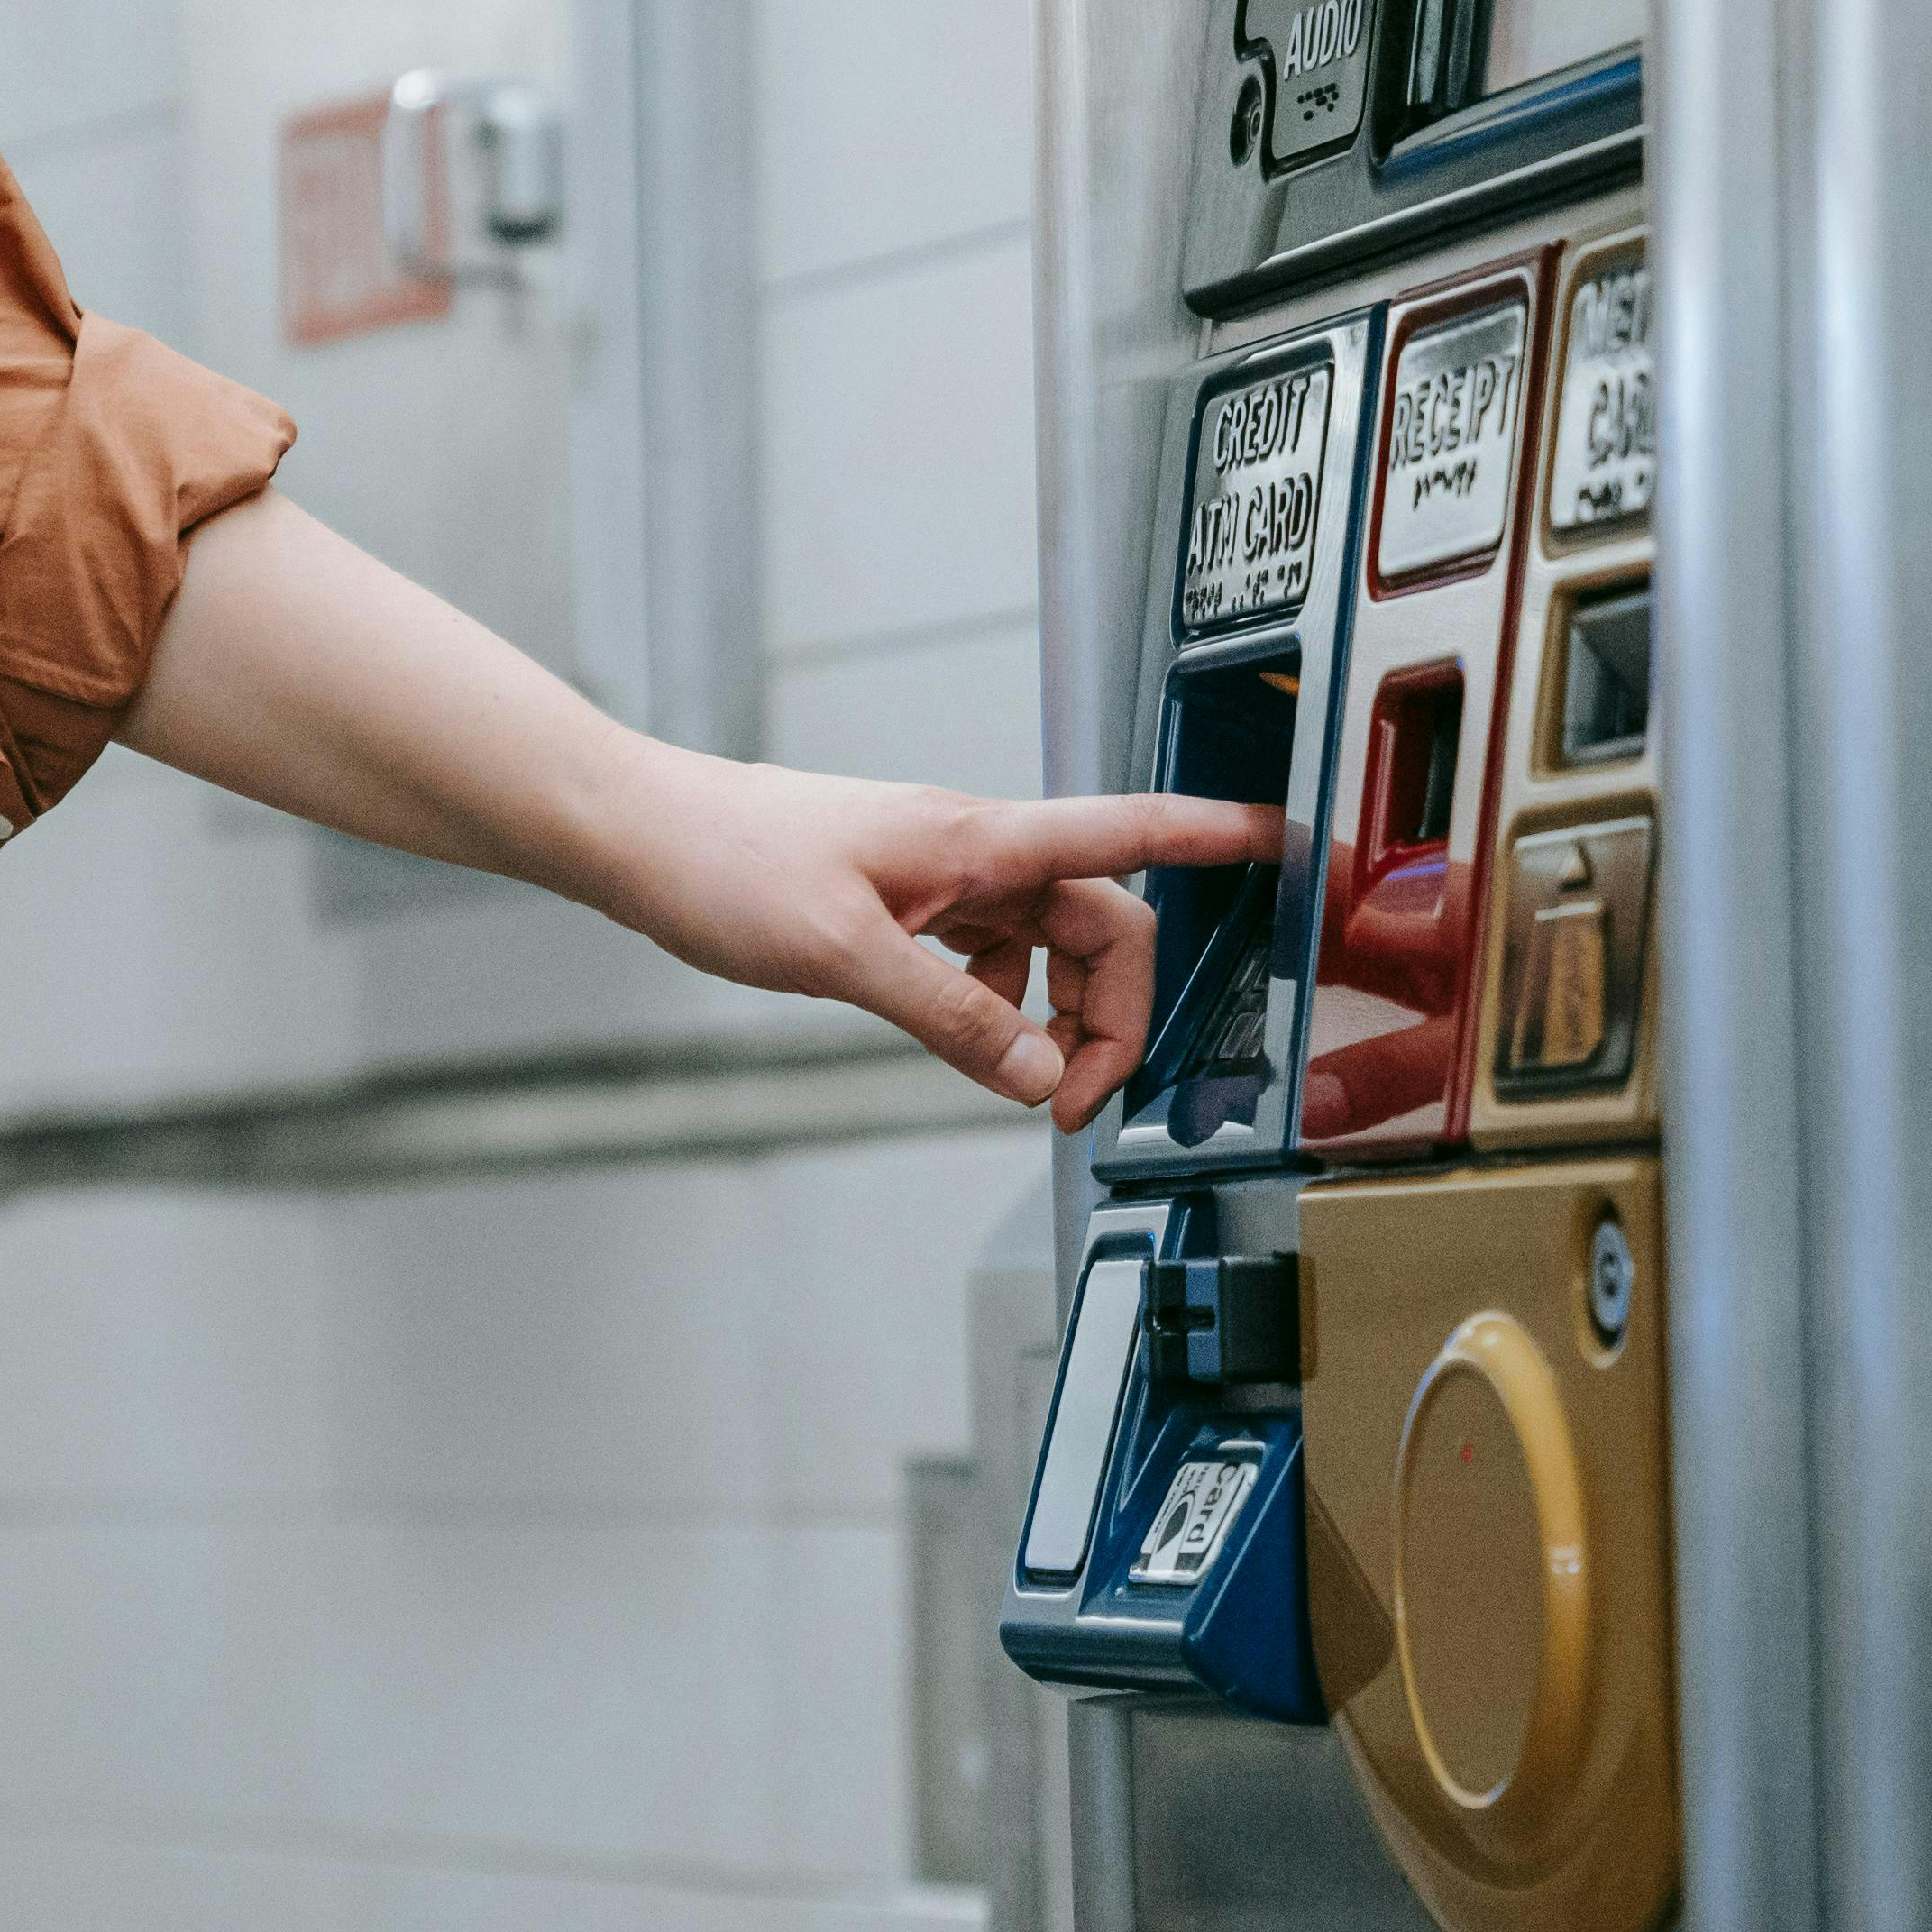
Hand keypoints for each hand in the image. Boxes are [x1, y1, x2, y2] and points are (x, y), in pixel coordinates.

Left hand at [600, 761, 1290, 1129]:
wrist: (644, 836)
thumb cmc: (728, 866)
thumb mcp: (845, 957)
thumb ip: (951, 1018)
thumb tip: (1039, 1073)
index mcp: (979, 840)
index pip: (1129, 831)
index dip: (1216, 837)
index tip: (1288, 845)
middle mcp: (974, 850)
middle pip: (1100, 924)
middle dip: (1113, 1012)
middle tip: (1070, 1100)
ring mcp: (942, 875)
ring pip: (1046, 946)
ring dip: (1053, 1015)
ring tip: (1018, 1081)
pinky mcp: (906, 901)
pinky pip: (988, 956)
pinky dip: (994, 1004)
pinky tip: (956, 1033)